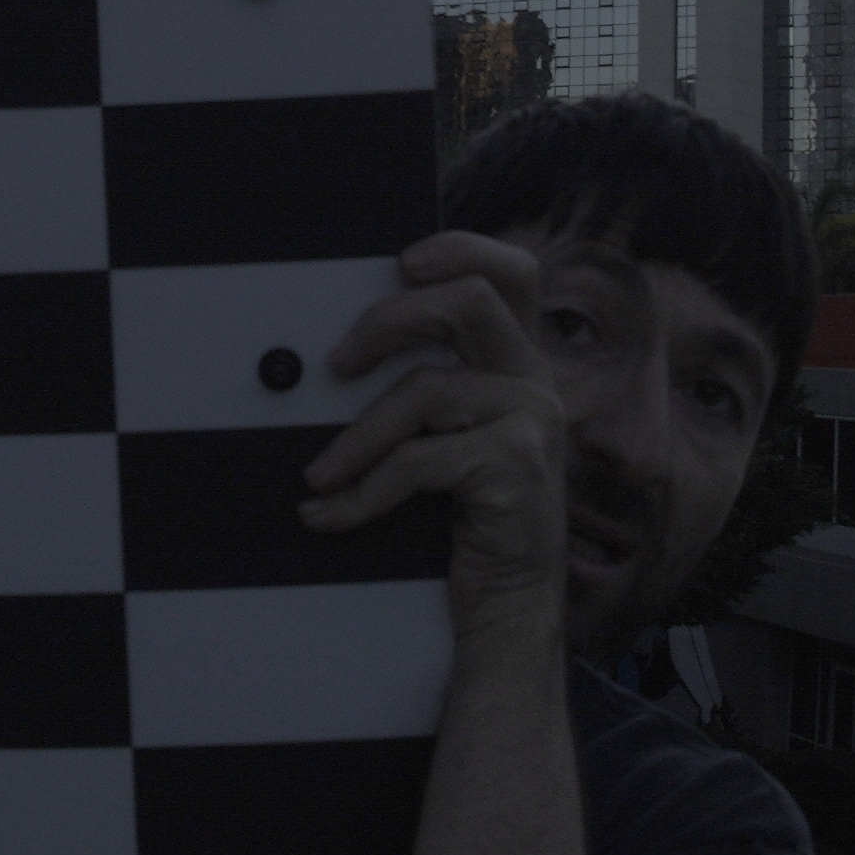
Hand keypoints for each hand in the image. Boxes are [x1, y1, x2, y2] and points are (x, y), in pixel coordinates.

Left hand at [297, 232, 571, 634]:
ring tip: (319, 475)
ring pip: (424, 390)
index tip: (402, 261)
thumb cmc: (469, 521)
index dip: (461, 249)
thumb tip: (346, 352)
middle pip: (470, 301)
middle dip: (390, 318)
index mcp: (519, 363)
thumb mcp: (452, 440)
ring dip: (357, 438)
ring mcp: (531, 421)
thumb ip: (428, 392)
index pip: (513, 272)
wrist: (506, 605)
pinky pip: (417, 461)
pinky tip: (332, 514)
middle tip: (338, 363)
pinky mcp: (516, 466)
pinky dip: (362, 492)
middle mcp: (535, 381)